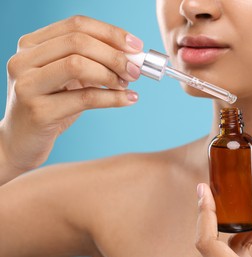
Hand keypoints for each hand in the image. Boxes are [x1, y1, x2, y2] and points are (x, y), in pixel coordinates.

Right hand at [0, 15, 142, 181]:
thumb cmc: (50, 107)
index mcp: (31, 45)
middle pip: (78, 42)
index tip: (136, 47)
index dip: (111, 33)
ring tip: (127, 85)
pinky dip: (113, 98)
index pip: (77, 25)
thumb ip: (93, 63)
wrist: (20, 142)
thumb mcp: (68, 80)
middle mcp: (24, 60)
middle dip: (114, 55)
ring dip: (111, 74)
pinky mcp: (38, 112)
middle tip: (135, 69)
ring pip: (77, 65)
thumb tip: (133, 58)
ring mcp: (27, 85)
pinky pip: (85, 98)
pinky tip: (129, 99)